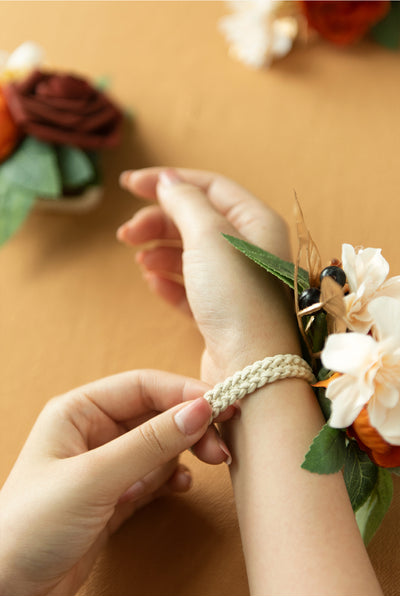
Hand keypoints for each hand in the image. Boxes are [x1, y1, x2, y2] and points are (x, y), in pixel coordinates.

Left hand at [0, 370, 232, 595]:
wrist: (9, 591)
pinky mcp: (116, 496)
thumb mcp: (94, 477)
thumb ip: (150, 443)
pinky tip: (181, 487)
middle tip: (220, 444)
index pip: (142, 386)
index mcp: (79, 411)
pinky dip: (173, 478)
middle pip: (156, 414)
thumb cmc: (31, 525)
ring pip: (160, 444)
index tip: (220, 404)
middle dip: (190, 425)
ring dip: (187, 451)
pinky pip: (156, 476)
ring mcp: (106, 465)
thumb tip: (200, 409)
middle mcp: (93, 432)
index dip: (183, 391)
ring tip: (210, 463)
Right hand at [118, 168, 300, 383]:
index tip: (129, 185)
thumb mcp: (209, 237)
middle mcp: (251, 251)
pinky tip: (152, 281)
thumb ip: (186, 203)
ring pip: (191, 254)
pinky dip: (169, 281)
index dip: (168, 182)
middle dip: (158, 221)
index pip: (209, 187)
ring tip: (138, 259)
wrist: (253, 371)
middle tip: (125, 234)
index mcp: (256, 223)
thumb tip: (168, 181)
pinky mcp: (224, 314)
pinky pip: (192, 288)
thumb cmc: (237, 300)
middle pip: (196, 220)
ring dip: (160, 250)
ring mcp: (237, 284)